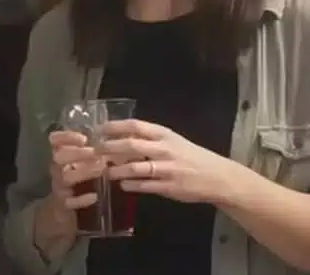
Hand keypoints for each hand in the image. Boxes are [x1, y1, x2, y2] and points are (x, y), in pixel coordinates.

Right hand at [48, 130, 106, 215]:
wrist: (64, 213)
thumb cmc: (80, 181)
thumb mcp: (84, 164)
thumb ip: (93, 152)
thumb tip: (114, 141)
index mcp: (61, 155)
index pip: (54, 140)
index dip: (66, 137)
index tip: (84, 139)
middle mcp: (57, 169)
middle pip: (59, 157)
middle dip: (77, 153)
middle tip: (97, 154)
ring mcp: (59, 186)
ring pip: (65, 177)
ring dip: (83, 172)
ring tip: (101, 170)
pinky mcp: (63, 205)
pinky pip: (68, 202)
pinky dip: (81, 199)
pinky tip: (95, 196)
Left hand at [101, 119, 240, 203]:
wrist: (219, 177)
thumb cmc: (190, 156)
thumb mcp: (172, 141)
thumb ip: (148, 139)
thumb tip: (117, 137)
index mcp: (164, 135)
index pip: (135, 126)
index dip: (114, 127)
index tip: (98, 129)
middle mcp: (165, 149)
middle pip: (132, 145)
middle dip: (110, 147)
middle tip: (94, 150)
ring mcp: (169, 169)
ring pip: (137, 167)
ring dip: (118, 169)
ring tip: (105, 171)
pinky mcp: (171, 187)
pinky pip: (147, 186)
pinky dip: (132, 185)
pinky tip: (122, 185)